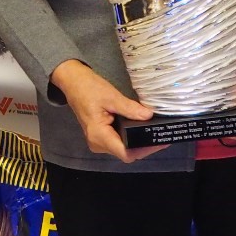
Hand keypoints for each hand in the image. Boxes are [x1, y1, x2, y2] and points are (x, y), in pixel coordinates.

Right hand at [50, 60, 165, 163]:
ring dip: (139, 142)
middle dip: (144, 146)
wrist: (72, 82)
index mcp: (98, 135)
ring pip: (123, 149)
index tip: (160, 141)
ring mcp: (98, 142)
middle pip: (126, 153)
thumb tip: (150, 116)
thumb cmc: (88, 88)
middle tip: (162, 134)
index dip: (144, 150)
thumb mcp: (111, 96)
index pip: (126, 153)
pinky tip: (142, 130)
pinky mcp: (100, 136)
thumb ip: (130, 108)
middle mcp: (98, 144)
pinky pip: (119, 142)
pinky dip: (131, 138)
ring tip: (155, 132)